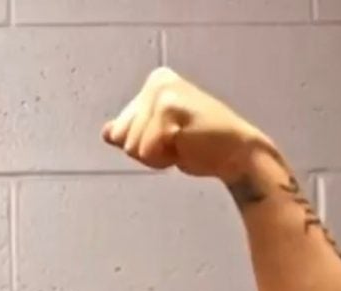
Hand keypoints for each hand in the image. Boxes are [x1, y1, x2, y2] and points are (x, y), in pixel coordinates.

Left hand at [102, 67, 272, 182]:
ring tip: (181, 144)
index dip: (140, 145)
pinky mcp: (169, 107)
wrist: (234, 153)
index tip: (168, 138)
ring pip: (131, 146)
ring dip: (155, 156)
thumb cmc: (198, 145)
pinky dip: (163, 158)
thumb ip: (132, 132)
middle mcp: (156, 82)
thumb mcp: (157, 136)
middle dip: (145, 151)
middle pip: (121, 137)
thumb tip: (106, 131)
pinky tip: (186, 146)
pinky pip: (146, 149)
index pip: (117, 132)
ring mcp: (162, 92)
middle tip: (175, 142)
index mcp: (153, 84)